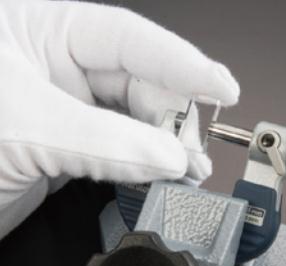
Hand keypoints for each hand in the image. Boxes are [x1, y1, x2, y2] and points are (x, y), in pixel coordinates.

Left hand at [0, 0, 239, 237]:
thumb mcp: (25, 127)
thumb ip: (105, 141)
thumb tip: (168, 156)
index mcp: (39, 30)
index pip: (126, 37)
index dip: (180, 62)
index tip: (221, 85)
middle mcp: (56, 65)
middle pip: (139, 82)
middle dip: (171, 117)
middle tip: (191, 152)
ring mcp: (65, 108)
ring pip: (135, 119)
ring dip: (164, 147)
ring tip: (185, 171)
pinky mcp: (68, 148)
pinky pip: (121, 151)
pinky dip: (144, 167)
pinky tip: (162, 177)